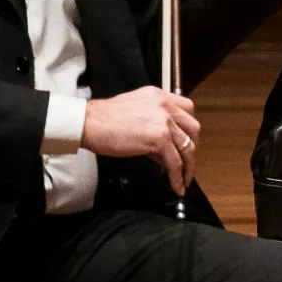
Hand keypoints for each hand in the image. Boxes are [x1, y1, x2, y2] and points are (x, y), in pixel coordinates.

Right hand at [82, 86, 201, 196]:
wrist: (88, 122)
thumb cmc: (103, 119)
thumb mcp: (135, 110)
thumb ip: (153, 123)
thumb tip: (162, 149)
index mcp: (159, 96)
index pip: (187, 110)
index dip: (189, 129)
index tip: (188, 142)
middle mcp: (165, 105)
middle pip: (193, 128)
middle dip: (193, 148)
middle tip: (188, 163)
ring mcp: (164, 121)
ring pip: (187, 147)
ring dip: (189, 166)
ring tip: (185, 180)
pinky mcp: (159, 138)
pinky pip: (175, 161)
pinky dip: (178, 176)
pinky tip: (176, 185)